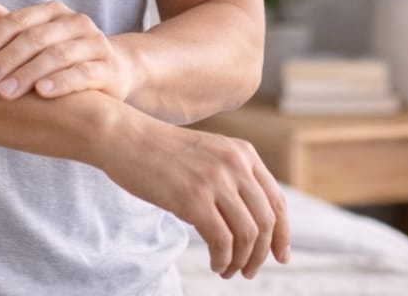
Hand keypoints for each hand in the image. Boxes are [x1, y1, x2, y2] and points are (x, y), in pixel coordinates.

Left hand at [0, 0, 133, 101]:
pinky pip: (84, 73)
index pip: (20, 19)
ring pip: (58, 55)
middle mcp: (76, 22)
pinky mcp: (109, 69)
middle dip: (7, 59)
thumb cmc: (62, 56)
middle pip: (36, 37)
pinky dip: (62, 82)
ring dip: (28, 73)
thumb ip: (5, 24)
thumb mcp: (34, 40)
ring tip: (5, 92)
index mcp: (54, 12)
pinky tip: (42, 92)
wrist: (114, 71)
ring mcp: (95, 44)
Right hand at [99, 115, 290, 279]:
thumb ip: (231, 177)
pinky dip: (223, 260)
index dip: (282, 234)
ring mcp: (214, 180)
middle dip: (262, 254)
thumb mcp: (207, 154)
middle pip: (267, 221)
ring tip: (228, 270)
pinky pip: (223, 242)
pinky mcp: (193, 198)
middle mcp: (234, 164)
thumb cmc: (160, 150)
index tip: (280, 256)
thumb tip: (253, 221)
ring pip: (249, 235)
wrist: (124, 136)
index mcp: (242, 152)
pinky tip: (214, 263)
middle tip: (248, 271)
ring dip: (242, 261)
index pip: (277, 201)